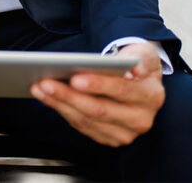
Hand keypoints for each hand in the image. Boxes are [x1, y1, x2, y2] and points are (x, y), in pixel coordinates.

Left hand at [30, 42, 164, 146]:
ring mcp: (124, 132)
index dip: (98, 85)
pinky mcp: (109, 137)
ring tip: (40, 87)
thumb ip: (141, 57)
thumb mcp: (145, 53)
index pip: (122, 90)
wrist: (141, 83)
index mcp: (151, 96)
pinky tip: (48, 97)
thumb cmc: (138, 64)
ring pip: (86, 120)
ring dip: (60, 103)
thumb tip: (135, 69)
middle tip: (47, 82)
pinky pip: (82, 126)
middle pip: (99, 109)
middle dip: (70, 96)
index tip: (75, 78)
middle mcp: (140, 119)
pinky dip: (62, 110)